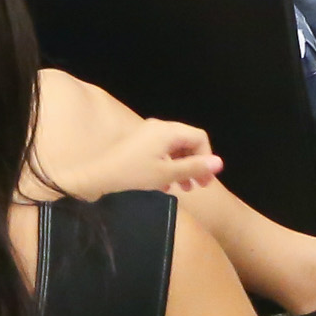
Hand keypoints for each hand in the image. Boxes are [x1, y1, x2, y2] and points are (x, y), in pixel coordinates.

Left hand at [65, 115, 225, 197]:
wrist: (96, 177)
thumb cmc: (133, 174)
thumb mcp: (166, 174)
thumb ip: (193, 168)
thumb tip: (219, 163)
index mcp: (168, 131)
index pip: (199, 138)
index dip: (206, 157)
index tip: (205, 179)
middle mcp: (159, 127)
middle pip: (187, 141)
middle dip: (195, 163)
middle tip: (199, 186)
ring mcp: (147, 134)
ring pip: (174, 148)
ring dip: (182, 167)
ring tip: (185, 188)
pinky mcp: (138, 144)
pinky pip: (161, 151)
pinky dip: (168, 165)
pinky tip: (165, 185)